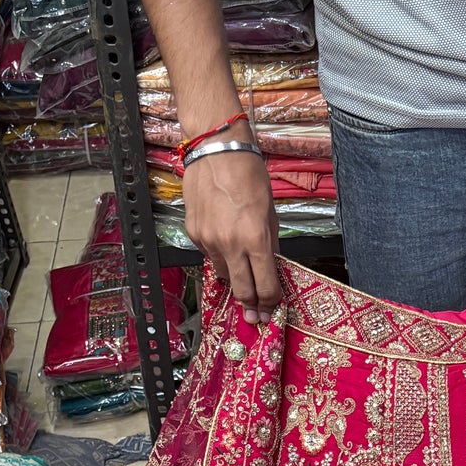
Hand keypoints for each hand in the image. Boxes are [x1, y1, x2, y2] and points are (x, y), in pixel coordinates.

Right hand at [182, 149, 280, 322]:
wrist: (216, 149)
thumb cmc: (249, 175)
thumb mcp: (270, 213)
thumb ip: (270, 246)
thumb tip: (270, 271)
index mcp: (255, 239)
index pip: (265, 286)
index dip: (270, 302)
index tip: (271, 308)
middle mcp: (230, 244)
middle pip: (242, 291)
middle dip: (251, 307)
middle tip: (255, 316)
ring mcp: (208, 240)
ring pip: (224, 275)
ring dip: (235, 279)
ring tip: (241, 276)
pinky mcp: (194, 233)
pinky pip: (209, 257)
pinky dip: (219, 257)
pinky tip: (225, 246)